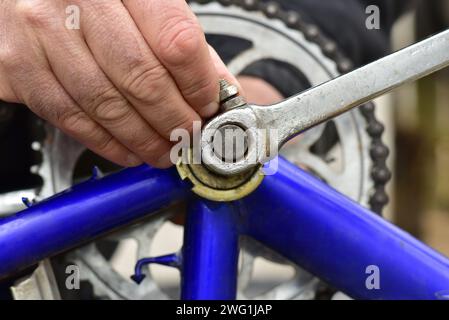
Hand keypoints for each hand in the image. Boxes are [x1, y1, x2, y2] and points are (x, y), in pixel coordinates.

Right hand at [0, 0, 237, 167]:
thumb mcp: (143, 5)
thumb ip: (182, 44)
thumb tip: (220, 89)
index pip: (177, 42)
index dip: (199, 85)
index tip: (208, 107)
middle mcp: (78, 2)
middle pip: (142, 78)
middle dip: (174, 121)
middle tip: (188, 137)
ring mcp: (42, 33)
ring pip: (106, 105)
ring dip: (143, 139)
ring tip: (164, 151)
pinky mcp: (19, 66)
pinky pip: (70, 117)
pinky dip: (106, 143)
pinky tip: (129, 150)